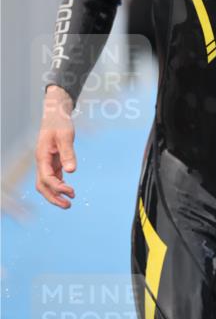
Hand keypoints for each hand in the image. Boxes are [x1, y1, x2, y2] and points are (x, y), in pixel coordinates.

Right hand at [35, 85, 76, 207]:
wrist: (56, 113)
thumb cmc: (60, 123)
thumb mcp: (66, 136)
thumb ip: (68, 153)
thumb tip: (71, 171)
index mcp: (42, 156)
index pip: (46, 178)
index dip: (58, 188)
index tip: (71, 192)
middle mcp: (41, 161)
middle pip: (42, 186)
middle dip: (53, 197)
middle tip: (68, 205)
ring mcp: (46, 163)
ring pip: (46, 184)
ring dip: (56, 194)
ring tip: (70, 202)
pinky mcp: (52, 162)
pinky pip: (53, 178)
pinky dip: (59, 186)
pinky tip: (68, 191)